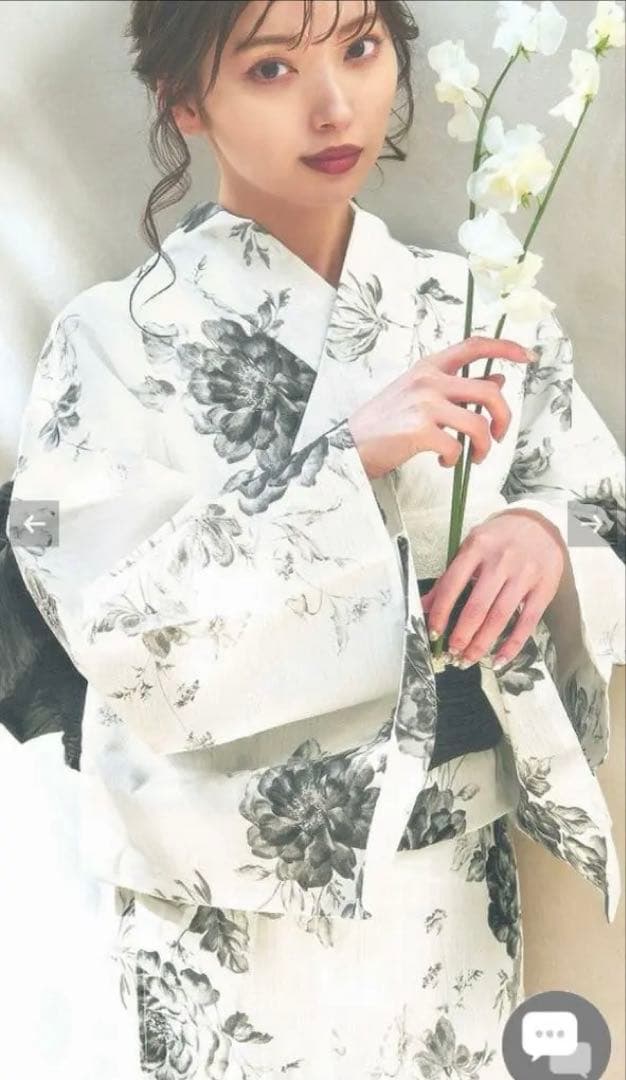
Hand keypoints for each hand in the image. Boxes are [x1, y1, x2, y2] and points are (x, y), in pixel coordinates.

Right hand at [348, 336, 535, 478]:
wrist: (349, 444)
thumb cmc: (385, 422)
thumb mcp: (420, 394)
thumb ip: (457, 387)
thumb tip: (496, 378)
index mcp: (429, 367)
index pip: (474, 346)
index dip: (505, 348)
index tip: (526, 357)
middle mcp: (428, 380)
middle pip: (489, 392)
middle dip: (503, 417)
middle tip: (499, 434)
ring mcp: (424, 405)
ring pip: (478, 424)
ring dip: (484, 446)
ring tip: (475, 457)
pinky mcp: (419, 431)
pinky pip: (456, 447)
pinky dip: (455, 460)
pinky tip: (444, 463)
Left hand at [420, 508, 566, 668]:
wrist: (540, 523)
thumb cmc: (499, 537)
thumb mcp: (470, 547)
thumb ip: (448, 577)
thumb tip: (424, 605)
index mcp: (477, 547)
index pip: (453, 584)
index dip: (441, 612)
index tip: (434, 633)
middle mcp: (501, 560)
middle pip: (478, 606)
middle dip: (462, 635)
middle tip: (452, 653)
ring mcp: (524, 575)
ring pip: (500, 617)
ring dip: (482, 643)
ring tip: (468, 658)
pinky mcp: (544, 588)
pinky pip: (527, 623)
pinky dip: (512, 645)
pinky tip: (498, 660)